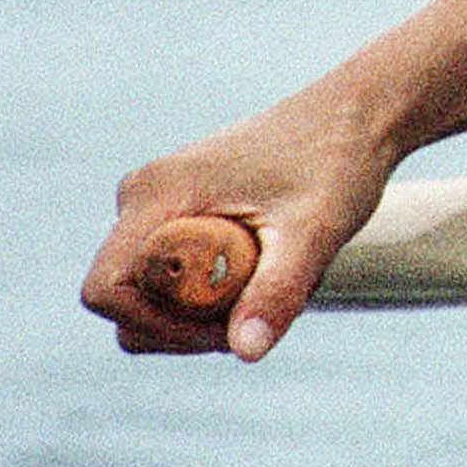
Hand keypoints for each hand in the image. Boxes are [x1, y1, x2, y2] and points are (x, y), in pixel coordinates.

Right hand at [81, 90, 395, 359]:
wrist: (359, 114)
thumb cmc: (338, 162)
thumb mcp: (314, 231)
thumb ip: (277, 290)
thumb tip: (245, 352)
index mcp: (157, 193)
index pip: (107, 290)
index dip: (156, 327)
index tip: (225, 329)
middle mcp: (143, 194)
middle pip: (126, 300)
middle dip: (183, 325)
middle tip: (260, 307)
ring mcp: (158, 199)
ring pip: (149, 290)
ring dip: (200, 309)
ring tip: (271, 277)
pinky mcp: (178, 206)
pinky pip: (170, 271)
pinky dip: (209, 288)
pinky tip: (267, 265)